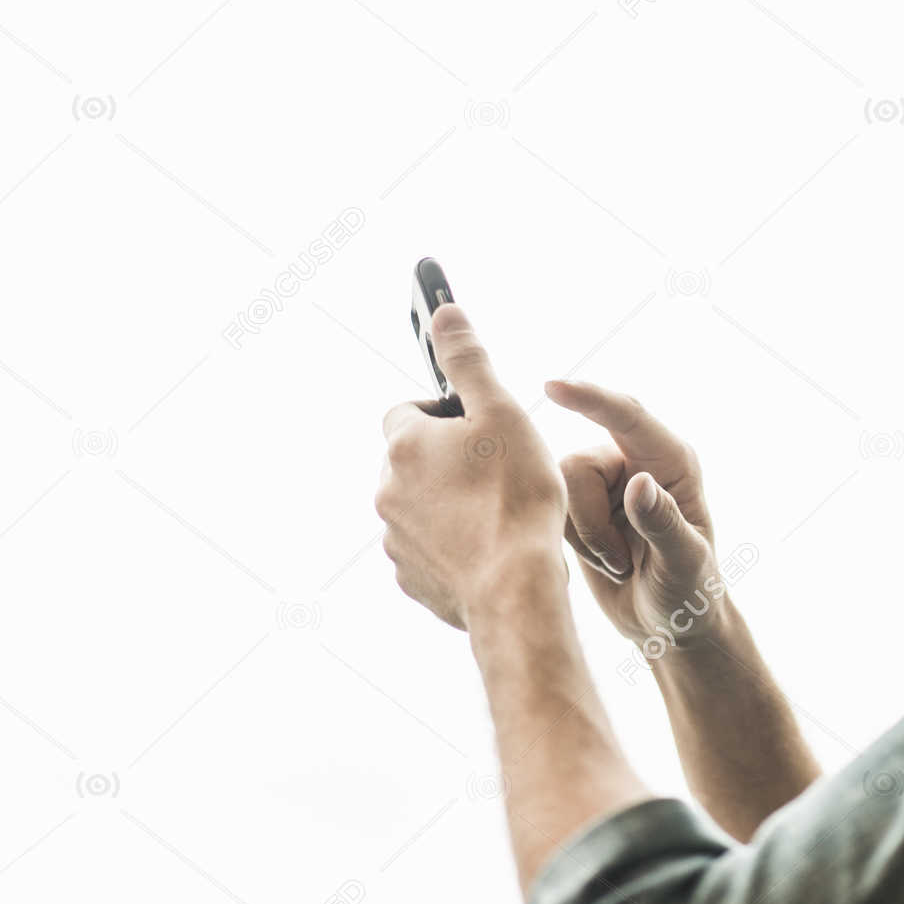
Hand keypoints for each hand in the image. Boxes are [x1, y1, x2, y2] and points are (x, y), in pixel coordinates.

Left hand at [377, 303, 567, 629]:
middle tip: (498, 472)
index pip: (409, 409)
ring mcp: (396, 538)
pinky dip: (453, 545)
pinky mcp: (412, 578)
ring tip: (498, 514)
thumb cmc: (516, 499)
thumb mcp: (501, 414)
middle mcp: (387, 490)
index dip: (446, 414)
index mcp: (404, 444)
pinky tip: (490, 549)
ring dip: (449, 503)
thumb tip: (443, 312)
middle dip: (448, 461)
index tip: (479, 428)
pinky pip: (428, 550)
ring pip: (420, 506)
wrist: (515, 591)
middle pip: (414, 460)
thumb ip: (468, 361)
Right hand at [543, 380, 730, 661]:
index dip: (590, 399)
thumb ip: (663, 523)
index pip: (627, 416)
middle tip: (621, 563)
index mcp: (671, 461)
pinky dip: (574, 542)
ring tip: (619, 564)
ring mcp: (604, 483)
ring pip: (558, 488)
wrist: (668, 624)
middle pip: (579, 463)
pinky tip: (605, 562)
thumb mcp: (685, 563)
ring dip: (584, 536)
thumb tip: (639, 483)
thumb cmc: (689, 591)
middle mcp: (634, 462)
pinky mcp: (580, 506)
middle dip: (589, 518)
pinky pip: (551, 509)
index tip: (554, 386)